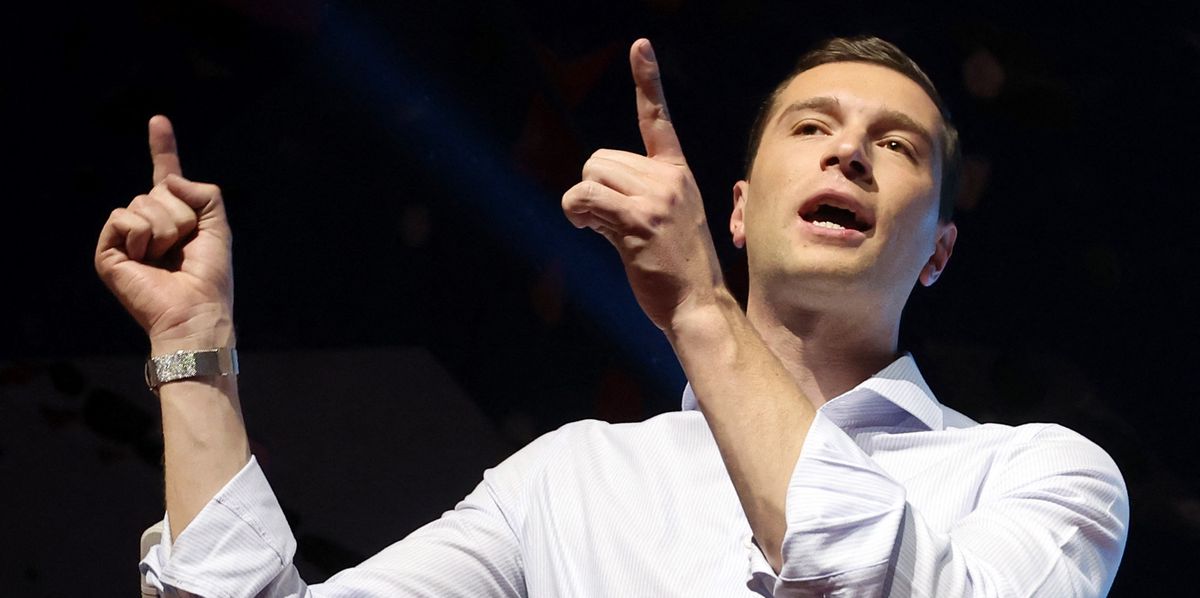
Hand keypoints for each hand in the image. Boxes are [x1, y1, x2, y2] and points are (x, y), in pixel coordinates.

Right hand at [95, 116, 234, 351]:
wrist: (195, 310)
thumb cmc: (209, 277)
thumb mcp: (218, 226)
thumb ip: (205, 193)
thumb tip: (167, 179)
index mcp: (175, 217)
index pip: (165, 176)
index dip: (163, 148)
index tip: (158, 120)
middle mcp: (148, 224)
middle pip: (158, 189)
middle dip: (180, 214)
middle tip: (184, 248)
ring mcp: (126, 237)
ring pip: (143, 202)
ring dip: (165, 228)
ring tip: (167, 258)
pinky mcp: (108, 250)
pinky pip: (123, 217)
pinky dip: (141, 236)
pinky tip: (145, 260)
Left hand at [561, 39, 723, 329]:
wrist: (699, 306)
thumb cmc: (678, 273)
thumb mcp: (667, 223)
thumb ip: (637, 199)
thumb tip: (590, 198)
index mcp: (678, 175)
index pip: (658, 120)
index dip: (647, 80)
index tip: (638, 46)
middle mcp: (669, 179)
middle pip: (600, 157)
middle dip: (592, 187)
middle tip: (607, 220)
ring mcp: (656, 198)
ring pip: (589, 174)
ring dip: (582, 204)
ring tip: (602, 229)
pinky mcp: (637, 219)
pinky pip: (583, 198)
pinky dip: (576, 213)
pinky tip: (591, 231)